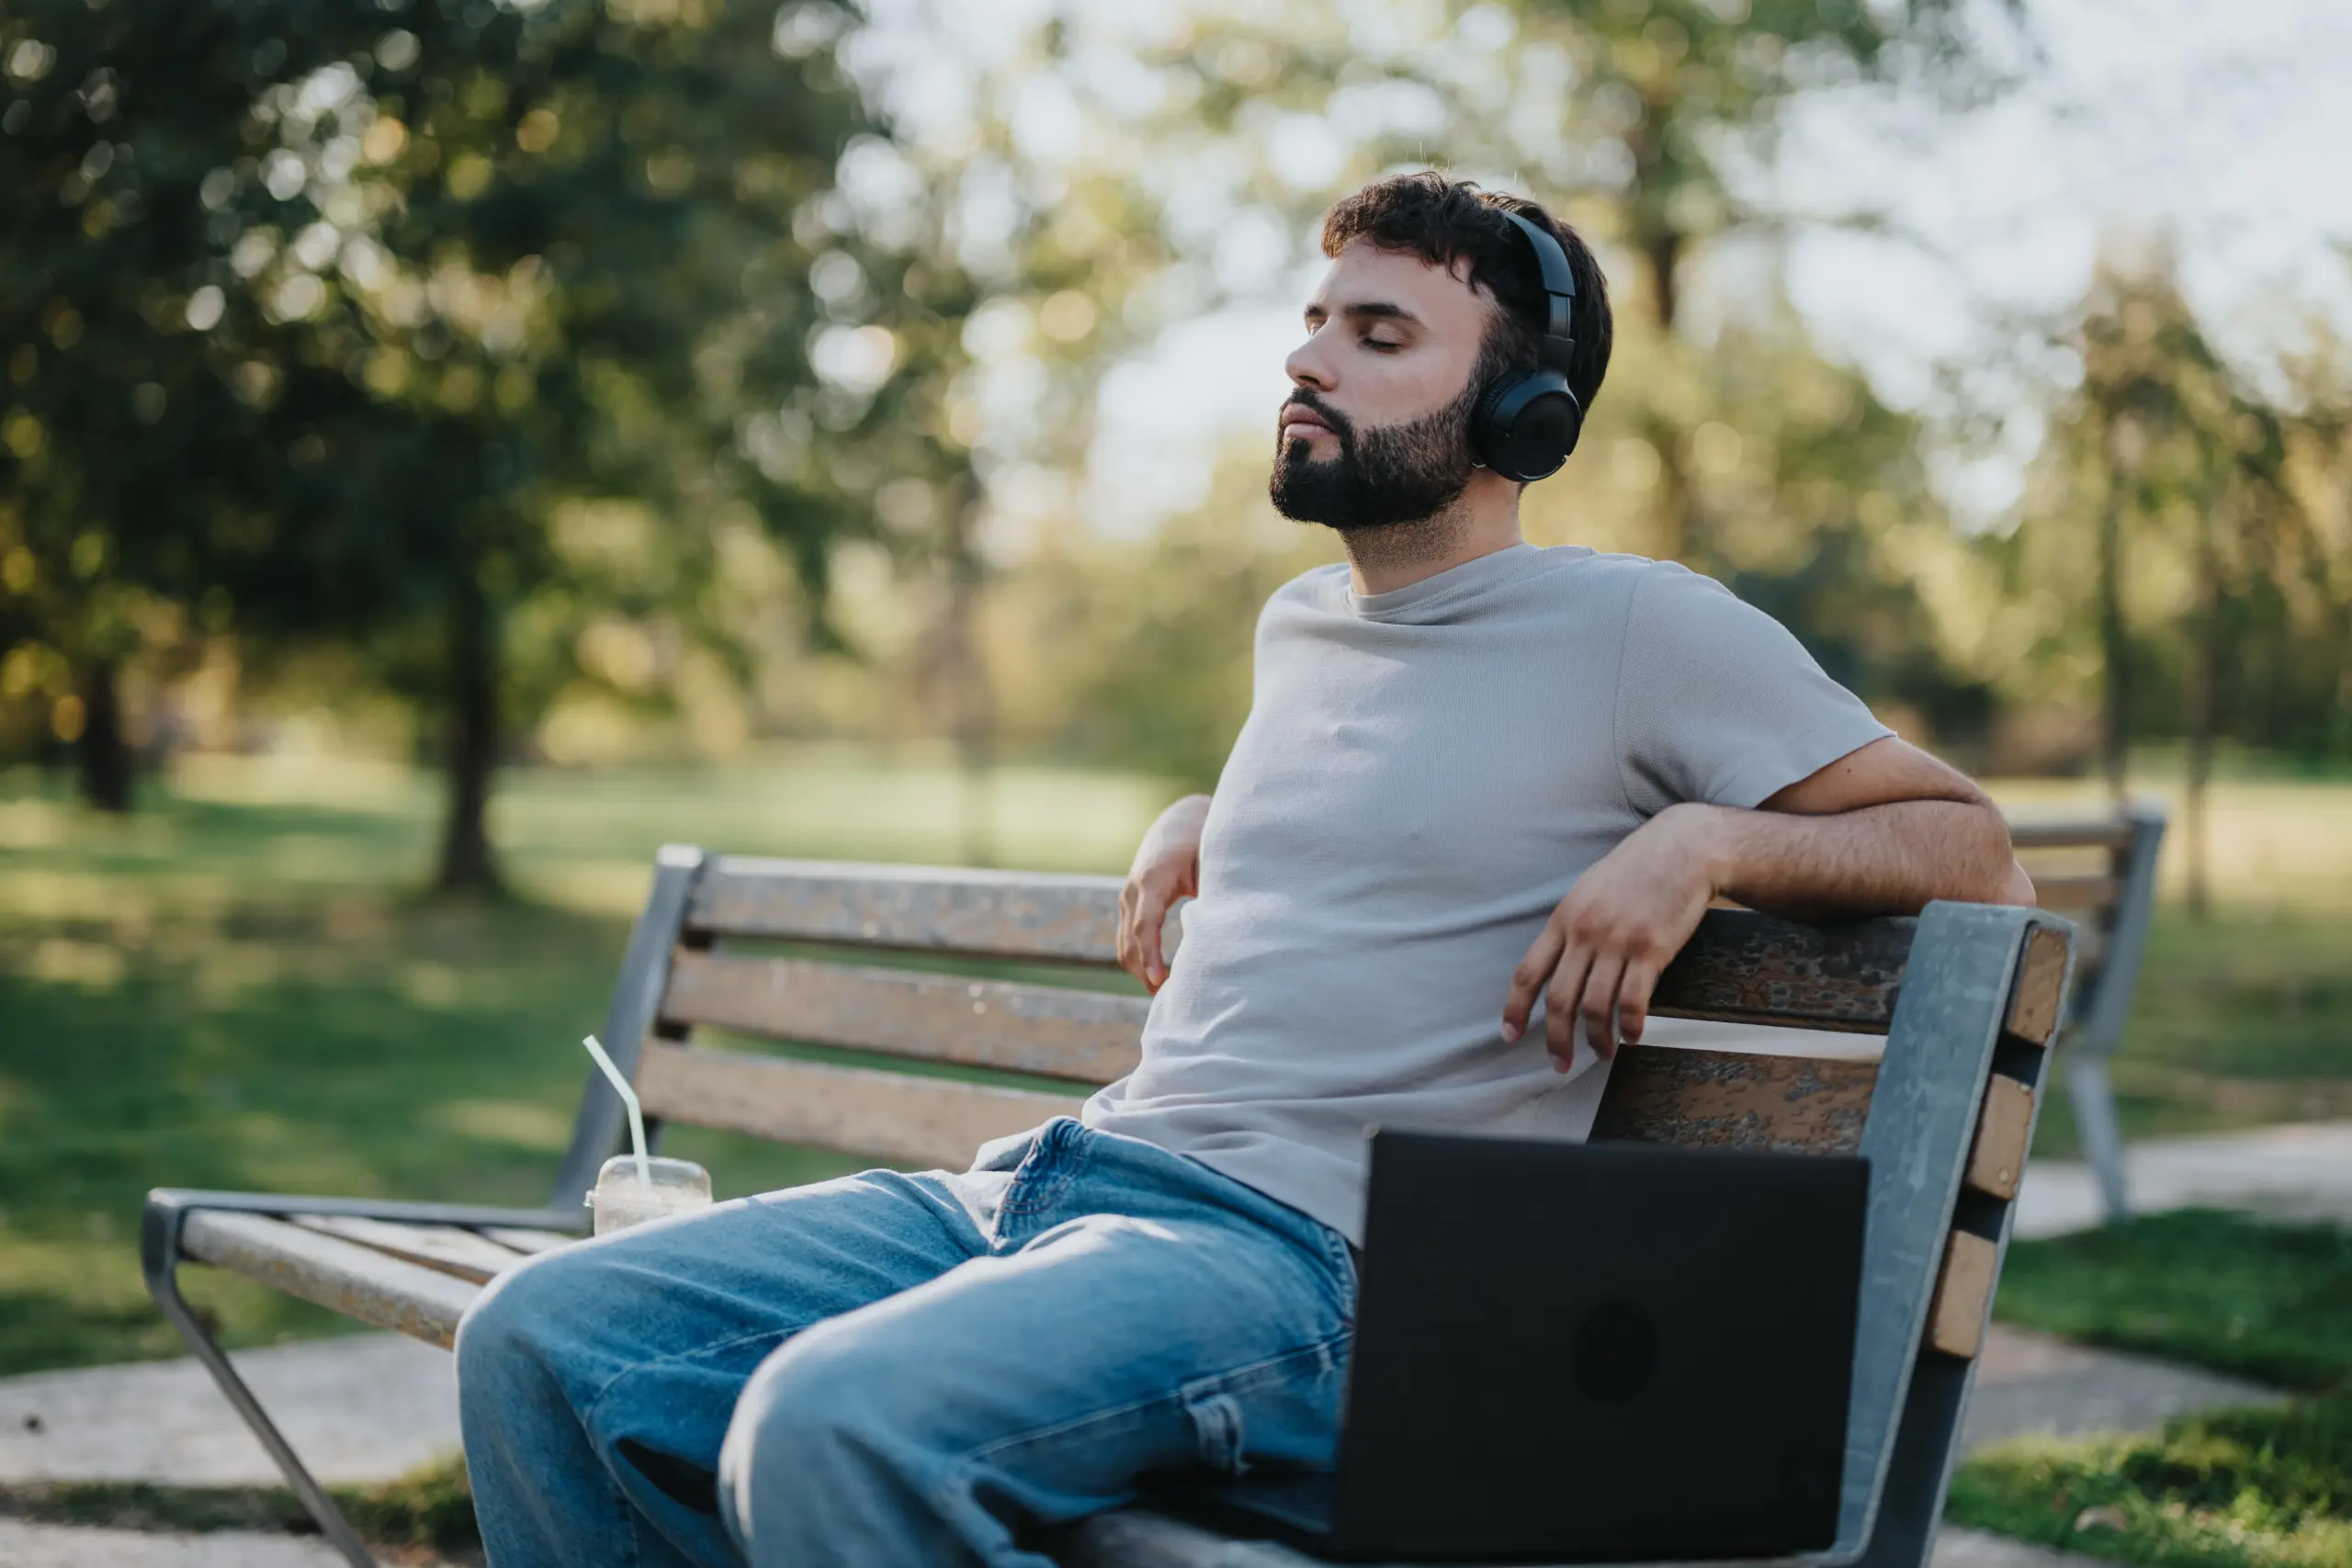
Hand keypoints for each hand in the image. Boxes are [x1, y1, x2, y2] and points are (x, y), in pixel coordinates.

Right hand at [1118, 795, 1209, 992]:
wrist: (1178, 822)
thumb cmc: (1200, 842)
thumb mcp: (1210, 863)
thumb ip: (1212, 895)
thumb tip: (1221, 933)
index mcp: (1152, 879)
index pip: (1145, 925)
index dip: (1151, 955)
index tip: (1160, 981)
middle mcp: (1133, 890)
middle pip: (1130, 942)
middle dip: (1146, 973)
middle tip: (1171, 1000)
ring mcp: (1127, 898)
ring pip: (1124, 945)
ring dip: (1141, 971)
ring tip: (1167, 994)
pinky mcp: (1129, 905)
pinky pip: (1126, 940)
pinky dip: (1139, 960)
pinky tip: (1160, 976)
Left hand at [1501, 804, 1728, 1067]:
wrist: (1682, 849)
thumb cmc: (1636, 870)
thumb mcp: (1589, 890)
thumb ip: (1572, 926)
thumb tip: (1558, 963)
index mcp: (1564, 919)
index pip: (1528, 972)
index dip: (1516, 1009)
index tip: (1511, 1036)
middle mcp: (1585, 933)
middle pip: (1559, 999)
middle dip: (1556, 1039)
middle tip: (1560, 1064)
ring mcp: (1618, 942)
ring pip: (1595, 1006)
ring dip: (1596, 1039)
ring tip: (1602, 1053)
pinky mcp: (1651, 950)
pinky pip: (1633, 1001)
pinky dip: (1629, 1026)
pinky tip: (1632, 1036)